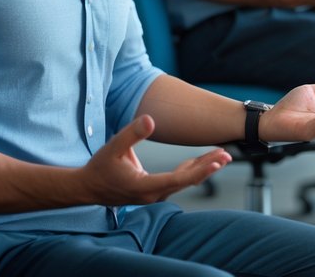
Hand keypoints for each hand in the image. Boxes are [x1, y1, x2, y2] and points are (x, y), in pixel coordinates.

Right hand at [80, 115, 230, 205]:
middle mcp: (153, 194)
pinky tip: (201, 161)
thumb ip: (132, 133)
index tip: (217, 161)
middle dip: (208, 168)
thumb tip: (151, 120)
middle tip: (227, 155)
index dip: (200, 170)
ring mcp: (154, 195)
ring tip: (221, 155)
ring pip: (184, 181)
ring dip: (202, 169)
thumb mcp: (113, 147)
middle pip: (187, 180)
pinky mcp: (153, 191)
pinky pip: (177, 181)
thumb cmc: (99, 167)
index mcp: (145, 187)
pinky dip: (191, 170)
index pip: (178, 179)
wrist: (86, 187)